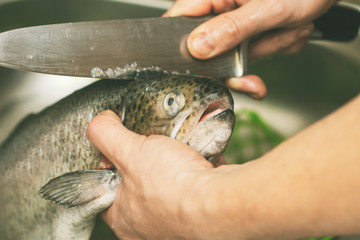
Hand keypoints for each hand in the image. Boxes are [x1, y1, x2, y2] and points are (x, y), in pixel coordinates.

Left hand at [87, 94, 359, 238]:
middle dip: (152, 168)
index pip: (108, 191)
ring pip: (175, 189)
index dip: (114, 168)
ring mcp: (180, 227)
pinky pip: (200, 190)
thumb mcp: (131, 153)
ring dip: (181, 170)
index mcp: (125, 217)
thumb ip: (108, 135)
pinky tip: (209, 163)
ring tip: (186, 156)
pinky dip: (202, 174)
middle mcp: (150, 230)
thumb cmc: (176, 191)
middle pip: (144, 191)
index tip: (126, 152)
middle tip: (161, 153)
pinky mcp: (207, 217)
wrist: (227, 210)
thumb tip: (98, 120)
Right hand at [163, 0, 336, 95]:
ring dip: (262, 52)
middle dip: (234, 62)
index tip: (195, 69)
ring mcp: (234, 21)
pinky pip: (249, 53)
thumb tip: (198, 47)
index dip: (181, 46)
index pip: (179, 18)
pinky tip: (285, 37)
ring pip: (231, 53)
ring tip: (286, 32)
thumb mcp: (268, 9)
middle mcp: (221, 7)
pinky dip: (270, 51)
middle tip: (250, 76)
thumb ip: (232, 28)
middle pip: (205, 45)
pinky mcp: (247, 32)